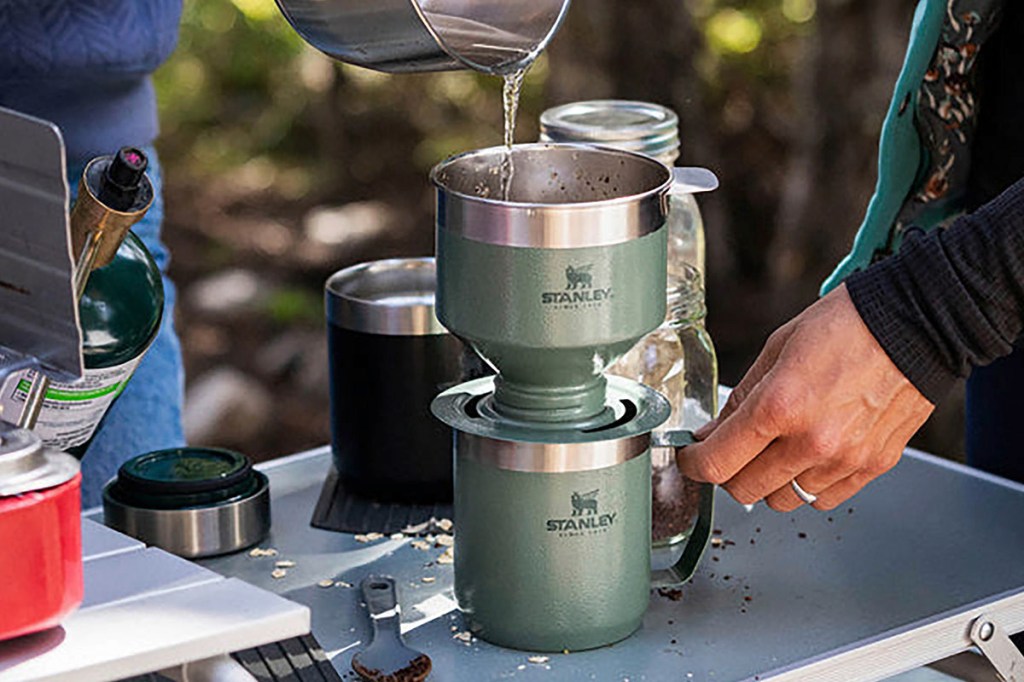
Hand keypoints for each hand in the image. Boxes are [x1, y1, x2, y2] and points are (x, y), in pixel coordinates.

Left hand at [677, 284, 933, 510]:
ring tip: (777, 448)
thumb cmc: (848, 326)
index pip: (717, 463)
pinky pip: (823, 499)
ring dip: (769, 480)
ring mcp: (844, 459)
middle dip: (728, 472)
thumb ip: (742, 399)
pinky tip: (810, 455)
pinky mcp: (872, 467)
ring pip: (783, 500)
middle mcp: (811, 441)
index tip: (691, 457)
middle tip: (731, 450)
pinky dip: (808, 485)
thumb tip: (713, 434)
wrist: (917, 325)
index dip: (693, 464)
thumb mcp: (777, 349)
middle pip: (744, 490)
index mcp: (780, 406)